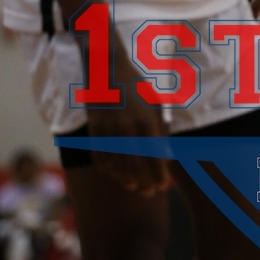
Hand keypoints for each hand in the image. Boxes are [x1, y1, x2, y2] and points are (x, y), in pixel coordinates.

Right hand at [85, 39, 168, 197]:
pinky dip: (109, 170)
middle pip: (136, 166)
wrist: (106, 68)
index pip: (154, 157)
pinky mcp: (93, 130)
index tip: (164, 186)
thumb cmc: (136, 85)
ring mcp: (108, 130)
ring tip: (136, 187)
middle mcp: (127, 128)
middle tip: (151, 191)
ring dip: (127, 180)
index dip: (159, 175)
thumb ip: (160, 129)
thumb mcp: (154, 102)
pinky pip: (100, 157)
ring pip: (117, 165)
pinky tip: (117, 175)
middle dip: (145, 182)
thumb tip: (166, 155)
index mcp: (146, 121)